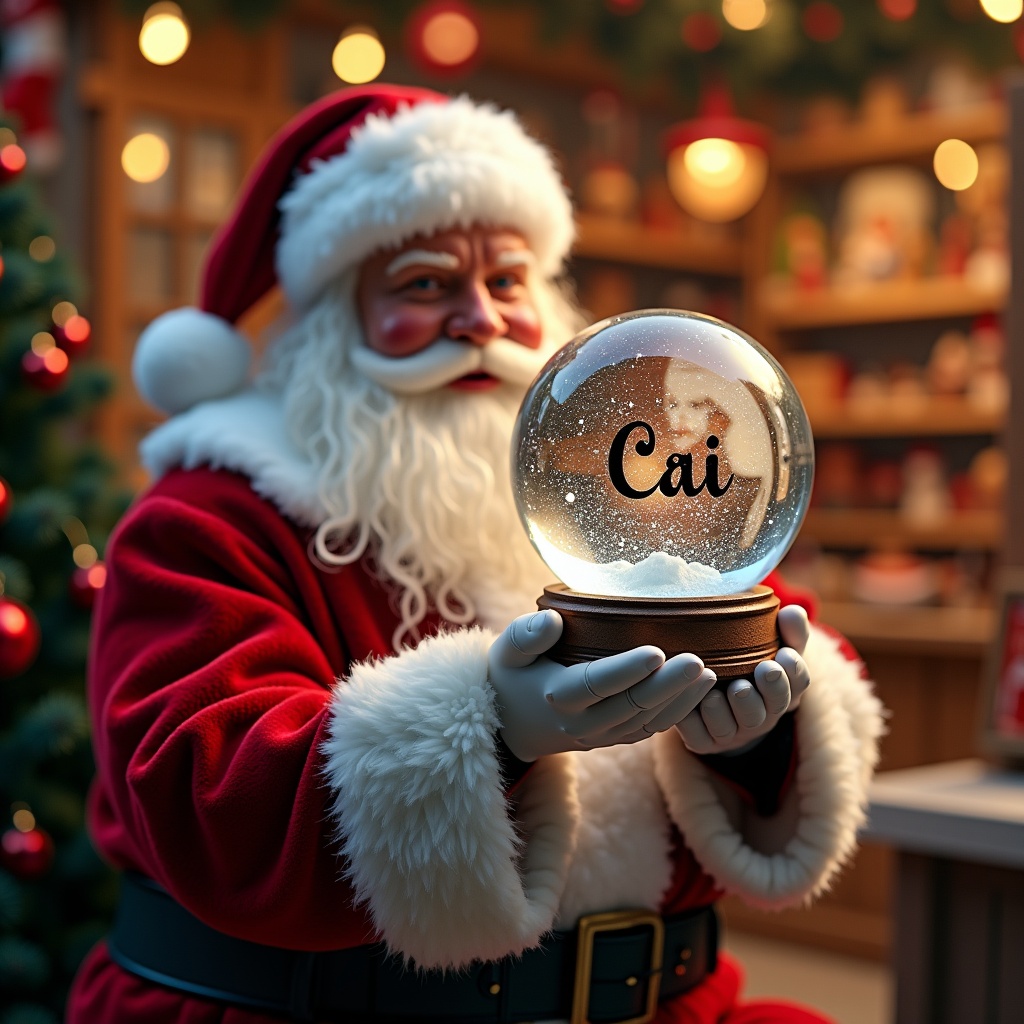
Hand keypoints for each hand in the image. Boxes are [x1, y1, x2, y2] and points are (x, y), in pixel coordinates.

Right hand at [488, 609, 717, 761]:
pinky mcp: (612, 740)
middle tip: (697, 661)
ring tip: (708, 675)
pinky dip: (675, 715)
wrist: (509, 723)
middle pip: (630, 706)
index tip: (655, 652)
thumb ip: (526, 635)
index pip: (596, 684)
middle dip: (667, 686)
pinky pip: (648, 731)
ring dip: (679, 701)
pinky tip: (698, 692)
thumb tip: (552, 622)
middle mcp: (580, 722)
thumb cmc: (512, 673)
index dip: (627, 670)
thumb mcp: (506, 649)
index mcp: (555, 697)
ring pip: (646, 723)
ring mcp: (599, 735)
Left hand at [675, 604, 810, 756]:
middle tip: (762, 671)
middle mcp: (758, 717)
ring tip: (714, 695)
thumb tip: (793, 611)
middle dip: (764, 693)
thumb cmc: (748, 667)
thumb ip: (787, 633)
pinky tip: (685, 705)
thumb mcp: (773, 649)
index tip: (786, 653)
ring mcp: (730, 733)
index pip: (795, 687)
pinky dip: (690, 722)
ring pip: (729, 728)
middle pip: (764, 712)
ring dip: (723, 711)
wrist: (715, 706)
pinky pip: (697, 737)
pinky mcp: (702, 742)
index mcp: (779, 694)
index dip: (793, 673)